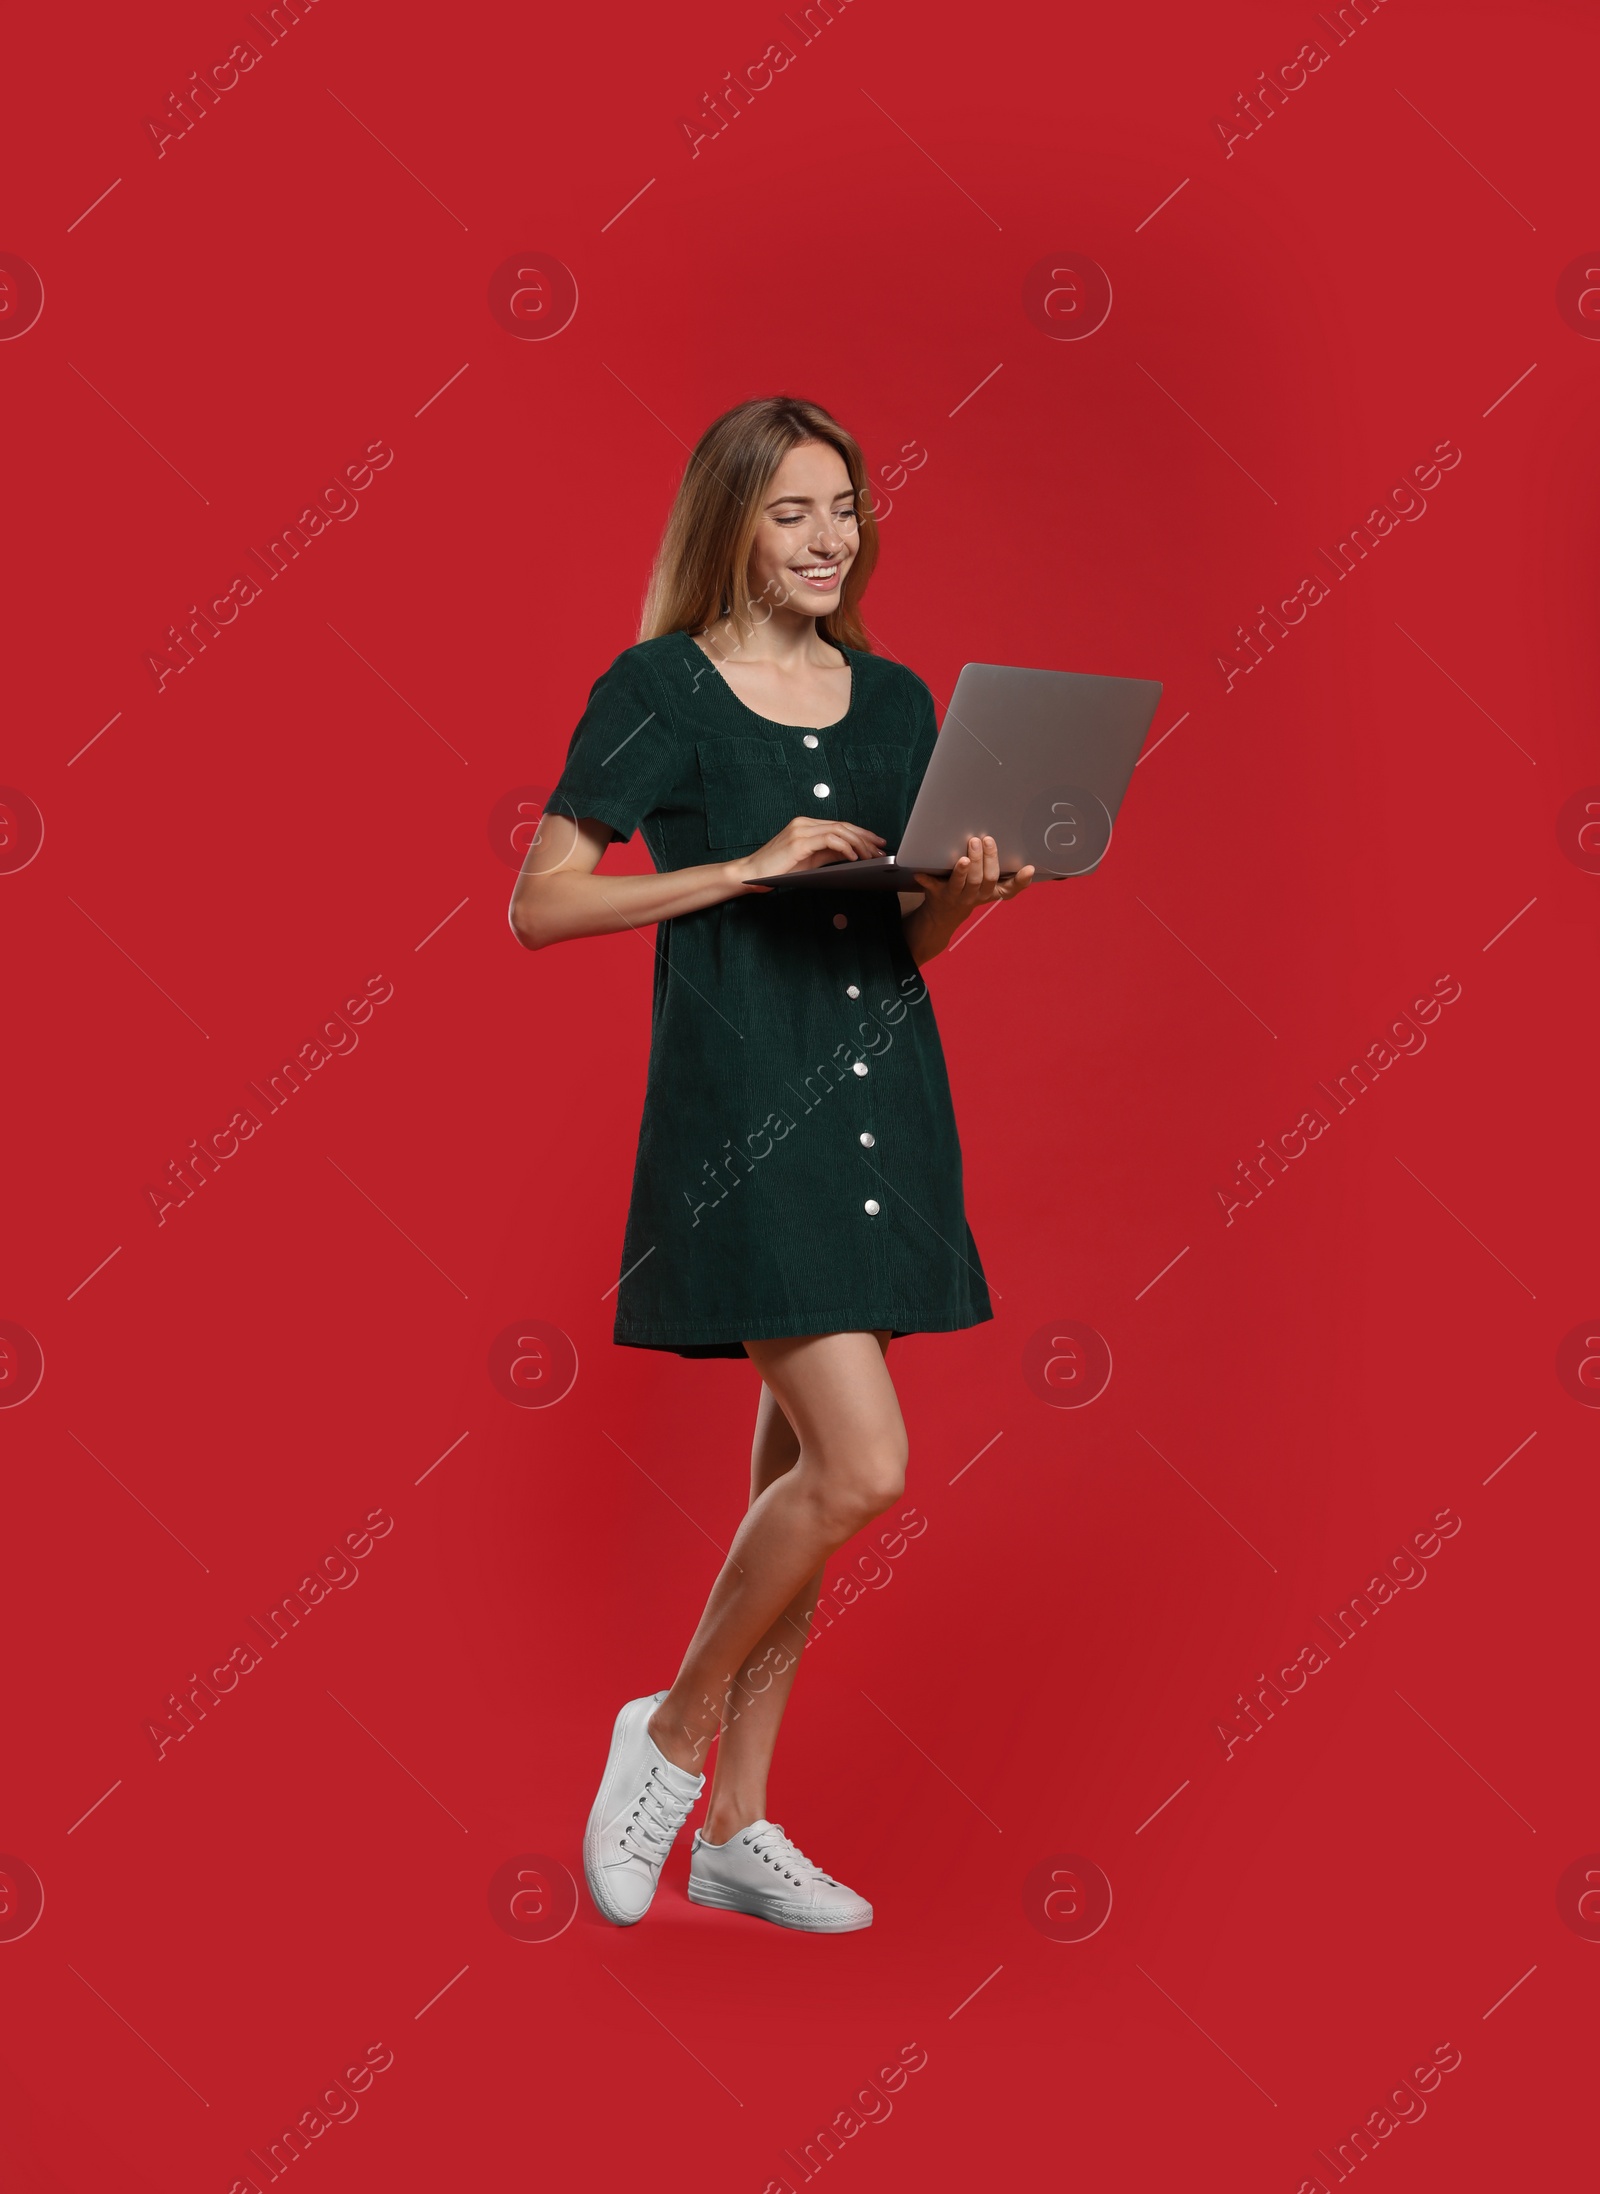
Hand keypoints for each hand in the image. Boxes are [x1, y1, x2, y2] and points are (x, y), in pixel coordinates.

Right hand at [731, 816, 884, 888]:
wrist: (751, 874)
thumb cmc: (777, 871)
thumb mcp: (809, 861)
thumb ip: (828, 854)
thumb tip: (852, 854)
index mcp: (806, 825)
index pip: (840, 826)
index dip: (862, 833)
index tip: (877, 842)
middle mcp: (804, 823)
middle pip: (843, 826)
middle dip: (866, 838)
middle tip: (881, 849)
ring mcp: (801, 830)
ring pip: (839, 831)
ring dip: (859, 844)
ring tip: (871, 856)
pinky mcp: (799, 841)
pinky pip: (830, 840)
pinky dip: (845, 848)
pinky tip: (854, 857)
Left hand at [912, 835, 1035, 930]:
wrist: (944, 915)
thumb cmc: (972, 893)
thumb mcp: (992, 889)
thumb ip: (1008, 878)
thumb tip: (1031, 865)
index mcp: (991, 893)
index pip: (1009, 889)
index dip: (1021, 881)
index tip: (1028, 868)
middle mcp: (976, 896)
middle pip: (984, 879)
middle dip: (986, 860)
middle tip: (983, 840)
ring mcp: (957, 896)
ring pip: (964, 883)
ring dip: (964, 869)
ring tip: (965, 855)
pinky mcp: (938, 894)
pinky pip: (933, 887)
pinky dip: (927, 880)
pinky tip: (921, 873)